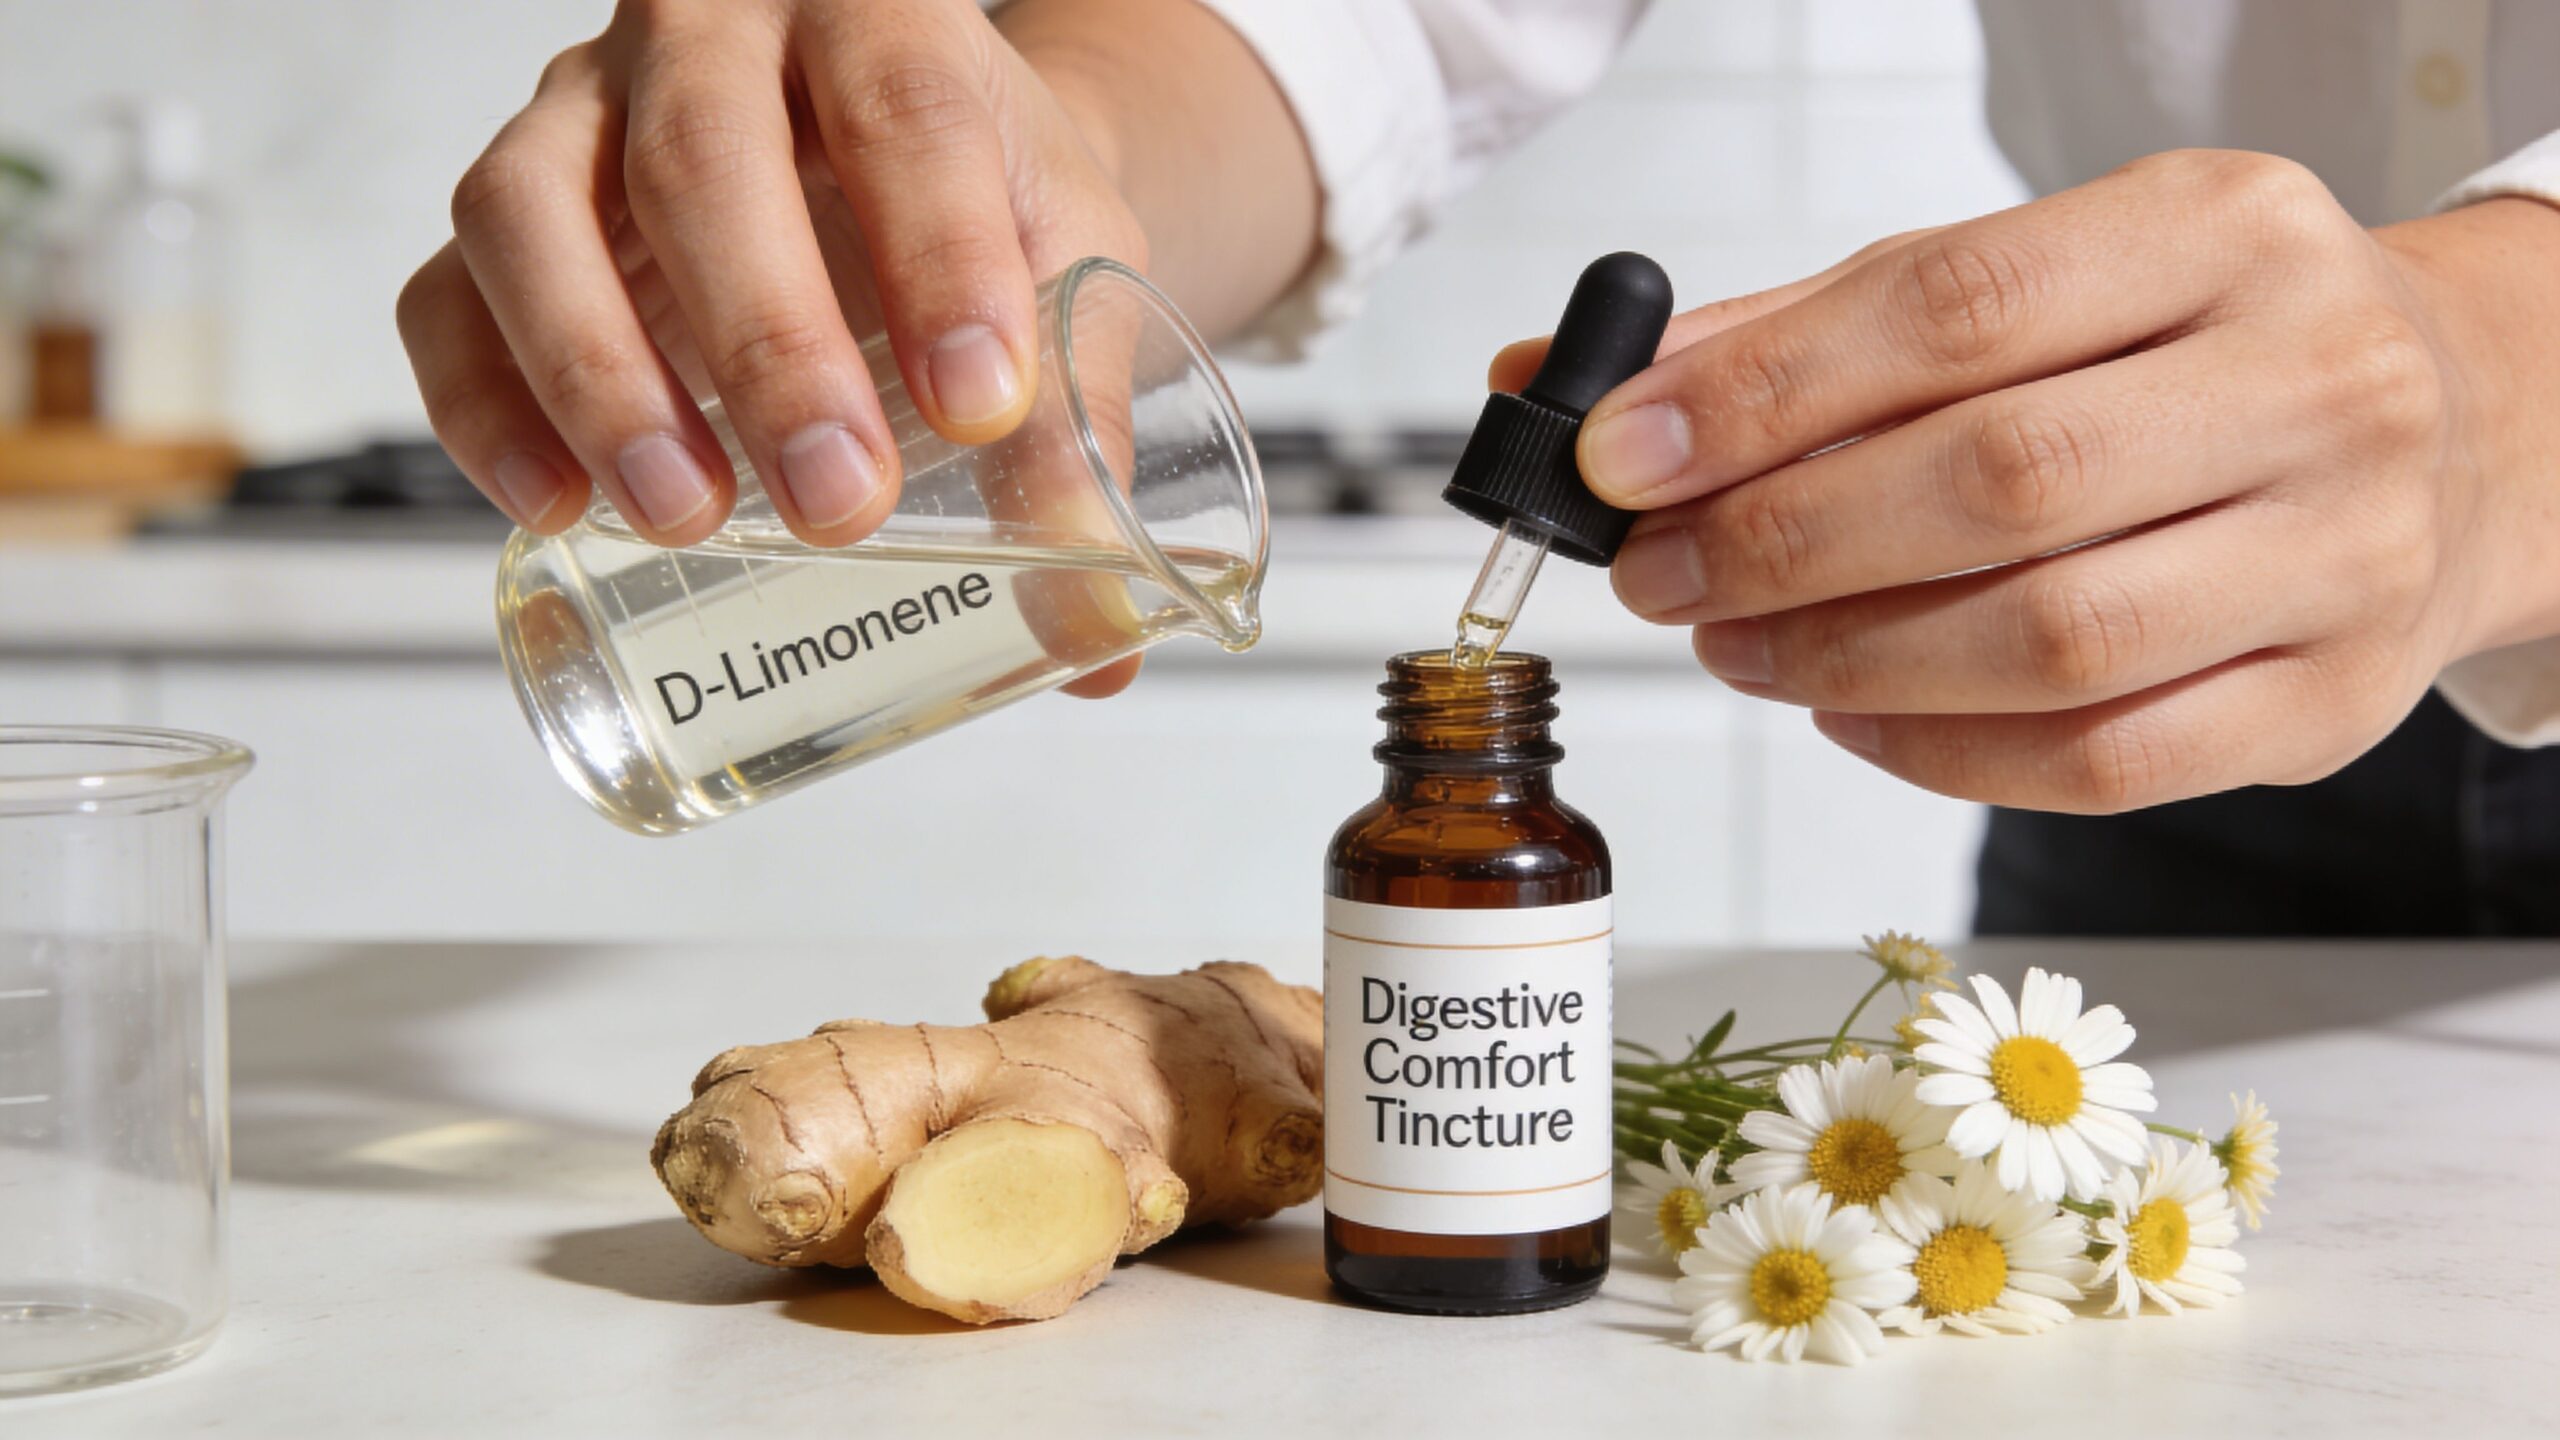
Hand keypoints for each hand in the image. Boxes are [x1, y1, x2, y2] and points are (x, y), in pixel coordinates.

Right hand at [397, 0, 1144, 551]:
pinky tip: (556, 507)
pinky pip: (446, 295)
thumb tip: (1103, 630)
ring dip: (597, 375)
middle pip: (706, 162)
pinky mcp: (509, 208)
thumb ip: (1081, 423)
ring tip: (683, 515)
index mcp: (881, 17)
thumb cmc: (980, 205)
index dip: (942, 260)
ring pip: (531, 210)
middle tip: (840, 503)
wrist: (903, 146)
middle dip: (770, 348)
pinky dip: (483, 406)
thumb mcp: (1065, 270)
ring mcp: (582, 111)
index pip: (906, 113)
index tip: (982, 408)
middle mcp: (712, 34)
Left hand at [1499, 151, 2559, 811]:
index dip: (1760, 394)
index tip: (1619, 456)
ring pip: (2048, 639)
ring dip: (1843, 658)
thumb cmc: (2194, 351)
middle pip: (1999, 481)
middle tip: (1658, 570)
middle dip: (1783, 539)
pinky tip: (1849, 713)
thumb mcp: (2036, 282)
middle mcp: (2315, 381)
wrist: (2459, 433)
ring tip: (1735, 640)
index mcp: (2223, 231)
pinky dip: (1939, 752)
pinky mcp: (2330, 704)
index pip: (1955, 307)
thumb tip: (1584, 388)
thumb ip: (1813, 331)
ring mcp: (2344, 554)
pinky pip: (2101, 762)